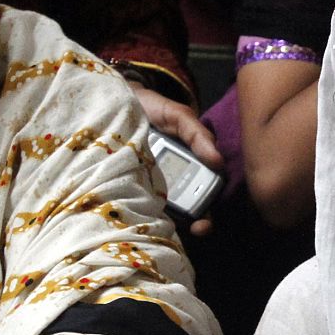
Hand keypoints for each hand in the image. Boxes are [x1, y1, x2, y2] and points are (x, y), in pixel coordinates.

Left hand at [131, 84, 221, 236]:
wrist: (116, 103)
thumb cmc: (153, 109)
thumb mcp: (178, 117)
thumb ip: (197, 135)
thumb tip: (218, 161)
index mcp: (189, 167)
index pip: (202, 197)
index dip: (206, 215)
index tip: (204, 224)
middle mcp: (170, 180)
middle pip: (184, 211)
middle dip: (190, 225)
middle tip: (190, 231)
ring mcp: (147, 184)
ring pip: (159, 211)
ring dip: (164, 224)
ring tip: (161, 230)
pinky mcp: (125, 184)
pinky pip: (133, 203)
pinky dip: (135, 213)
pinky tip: (135, 219)